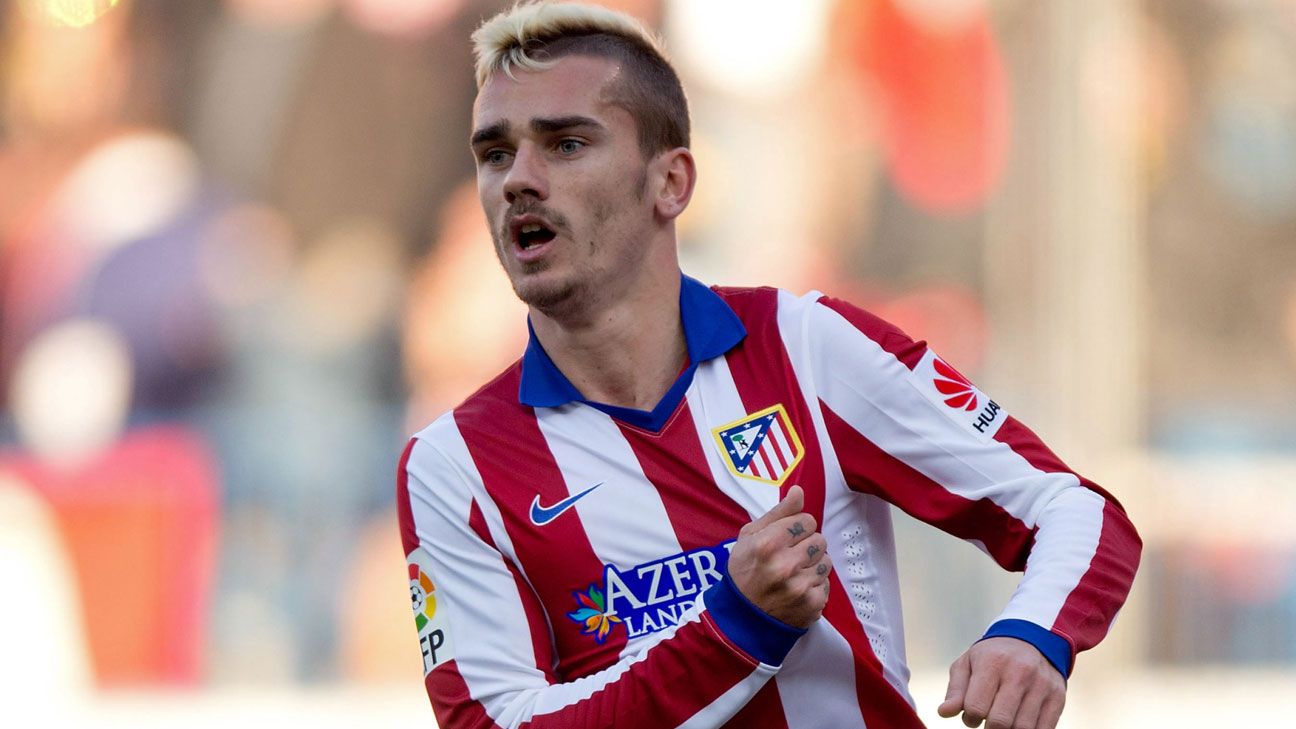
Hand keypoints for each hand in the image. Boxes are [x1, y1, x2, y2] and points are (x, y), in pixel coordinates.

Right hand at [726, 485, 832, 628]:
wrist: (741, 618)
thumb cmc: (744, 571)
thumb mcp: (750, 537)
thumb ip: (778, 513)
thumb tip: (799, 491)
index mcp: (768, 544)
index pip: (807, 520)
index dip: (797, 528)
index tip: (787, 538)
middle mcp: (785, 565)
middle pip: (819, 539)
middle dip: (806, 545)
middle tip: (790, 556)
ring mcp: (800, 587)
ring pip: (826, 561)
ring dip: (813, 565)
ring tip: (794, 573)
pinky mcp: (812, 604)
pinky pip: (827, 583)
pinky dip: (815, 586)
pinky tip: (797, 589)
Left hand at [937, 638, 1066, 728]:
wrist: (1033, 639)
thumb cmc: (993, 656)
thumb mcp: (968, 663)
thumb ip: (955, 690)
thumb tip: (943, 712)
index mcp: (992, 663)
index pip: (976, 707)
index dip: (969, 718)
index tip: (972, 714)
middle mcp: (1019, 673)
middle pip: (1000, 722)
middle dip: (988, 728)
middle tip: (987, 719)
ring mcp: (1042, 686)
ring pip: (1022, 728)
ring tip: (1003, 719)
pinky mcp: (1058, 698)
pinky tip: (1019, 722)